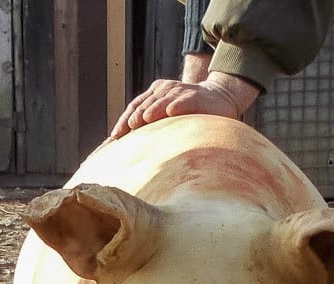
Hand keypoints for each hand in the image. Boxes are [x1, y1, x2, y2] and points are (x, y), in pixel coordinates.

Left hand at [109, 71, 260, 139]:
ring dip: (153, 109)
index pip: (135, 106)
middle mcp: (164, 90)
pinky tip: (171, 112)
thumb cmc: (189, 112)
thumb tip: (127, 144)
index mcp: (154, 94)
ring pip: (163, 100)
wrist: (219, 98)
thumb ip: (151, 125)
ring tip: (144, 119)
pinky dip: (177, 105)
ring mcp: (180, 91)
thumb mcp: (167, 116)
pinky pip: (185, 100)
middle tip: (127, 129)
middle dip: (135, 116)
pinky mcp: (195, 96)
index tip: (115, 136)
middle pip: (145, 103)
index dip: (124, 120)